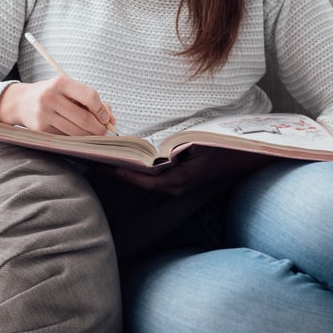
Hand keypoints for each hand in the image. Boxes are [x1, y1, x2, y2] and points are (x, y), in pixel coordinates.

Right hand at [0, 76, 115, 135]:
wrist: (22, 102)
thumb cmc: (53, 94)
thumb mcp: (69, 90)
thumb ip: (92, 101)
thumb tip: (111, 120)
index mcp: (61, 82)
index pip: (90, 96)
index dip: (102, 110)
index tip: (106, 118)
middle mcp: (51, 97)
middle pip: (84, 118)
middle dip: (99, 128)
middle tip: (105, 132)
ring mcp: (44, 114)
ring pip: (76, 132)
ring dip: (90, 136)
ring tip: (94, 135)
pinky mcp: (40, 129)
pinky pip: (65, 137)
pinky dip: (76, 139)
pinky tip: (78, 136)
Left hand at [99, 146, 277, 195]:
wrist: (238, 157)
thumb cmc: (218, 148)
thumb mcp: (198, 145)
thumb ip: (178, 149)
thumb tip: (157, 152)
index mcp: (178, 180)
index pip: (144, 179)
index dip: (123, 172)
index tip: (104, 164)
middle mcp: (174, 186)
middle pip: (139, 181)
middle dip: (117, 171)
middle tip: (94, 161)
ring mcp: (174, 185)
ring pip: (142, 180)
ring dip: (123, 170)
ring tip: (101, 160)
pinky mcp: (174, 181)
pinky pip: (150, 177)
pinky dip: (135, 170)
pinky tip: (122, 160)